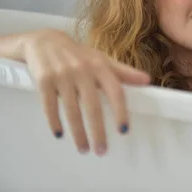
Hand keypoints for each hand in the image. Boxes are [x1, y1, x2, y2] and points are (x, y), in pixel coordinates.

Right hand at [23, 29, 149, 155]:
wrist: (45, 41)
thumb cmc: (79, 54)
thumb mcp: (101, 59)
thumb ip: (123, 72)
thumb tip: (147, 80)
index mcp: (100, 66)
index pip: (115, 91)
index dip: (120, 111)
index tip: (123, 131)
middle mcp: (83, 70)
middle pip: (93, 106)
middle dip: (98, 131)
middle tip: (101, 150)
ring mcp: (62, 75)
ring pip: (72, 110)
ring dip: (78, 133)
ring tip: (83, 149)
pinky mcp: (44, 80)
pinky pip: (49, 106)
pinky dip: (54, 122)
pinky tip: (59, 135)